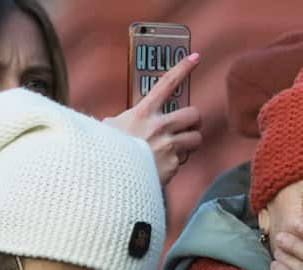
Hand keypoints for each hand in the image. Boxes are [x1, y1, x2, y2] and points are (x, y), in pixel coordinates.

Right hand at [105, 53, 202, 185]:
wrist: (111, 179)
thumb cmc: (106, 151)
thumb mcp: (109, 128)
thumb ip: (121, 121)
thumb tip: (118, 123)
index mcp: (143, 112)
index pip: (167, 83)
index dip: (183, 68)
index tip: (196, 57)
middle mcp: (159, 126)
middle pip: (194, 114)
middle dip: (195, 119)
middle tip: (189, 124)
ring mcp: (168, 146)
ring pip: (196, 138)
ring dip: (191, 141)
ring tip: (179, 146)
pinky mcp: (173, 165)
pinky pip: (183, 160)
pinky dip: (176, 162)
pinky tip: (163, 165)